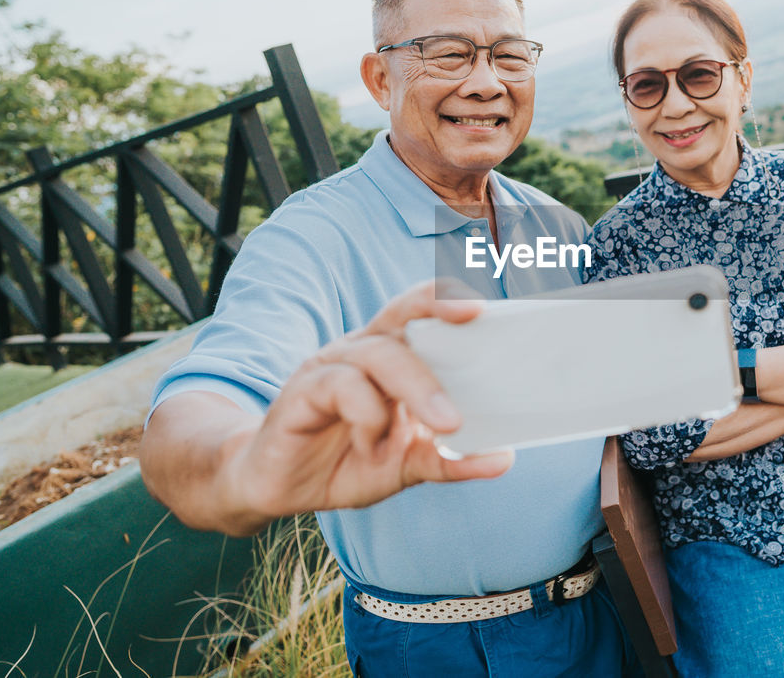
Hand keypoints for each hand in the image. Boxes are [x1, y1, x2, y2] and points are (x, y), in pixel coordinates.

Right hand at [226, 280, 513, 519]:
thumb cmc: (348, 461)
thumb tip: (502, 458)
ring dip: (418, 387)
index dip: (450, 296)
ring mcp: (330, 367)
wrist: (280, 487)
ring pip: (379, 355)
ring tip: (447, 424)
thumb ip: (449, 458)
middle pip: (402, 313)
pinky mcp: (301, 393)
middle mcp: (362, 351)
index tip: (487, 299)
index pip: (423, 311)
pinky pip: (341, 388)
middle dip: (438, 308)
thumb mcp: (407, 464)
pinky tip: (373, 448)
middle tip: (473, 316)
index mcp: (392, 356)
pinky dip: (368, 420)